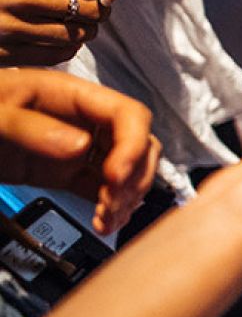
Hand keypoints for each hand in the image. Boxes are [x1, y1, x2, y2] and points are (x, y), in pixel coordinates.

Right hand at [0, 0, 104, 66]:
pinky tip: (60, 40)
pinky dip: (67, 48)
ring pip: (78, 35)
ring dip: (85, 32)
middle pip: (90, 10)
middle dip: (98, 12)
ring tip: (79, 25)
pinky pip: (59, 54)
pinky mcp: (8, 53)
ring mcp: (14, 28)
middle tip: (96, 11)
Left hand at [0, 70, 158, 232]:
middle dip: (134, 176)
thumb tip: (79, 146)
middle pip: (138, 143)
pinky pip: (102, 189)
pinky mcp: (65, 173)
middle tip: (113, 202)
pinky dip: (110, 208)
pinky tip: (101, 222)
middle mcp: (80, 120)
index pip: (127, 114)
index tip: (116, 175)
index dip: (133, 145)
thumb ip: (28, 127)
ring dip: (126, 197)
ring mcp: (75, 147)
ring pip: (126, 170)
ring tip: (106, 219)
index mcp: (67, 95)